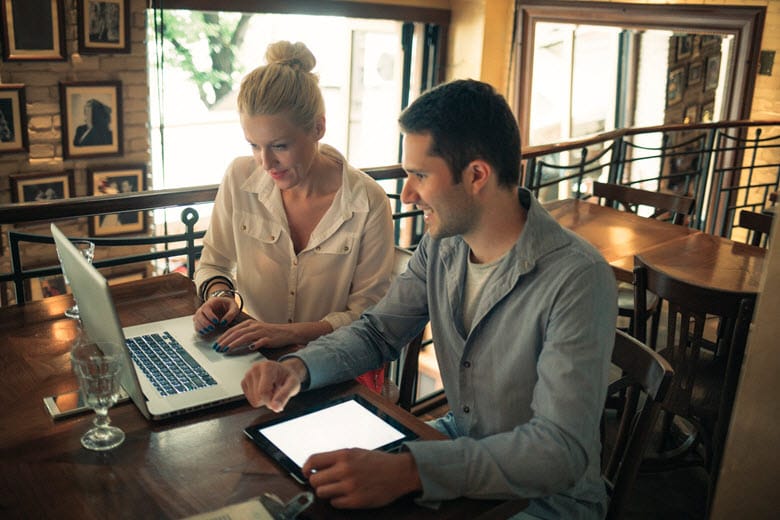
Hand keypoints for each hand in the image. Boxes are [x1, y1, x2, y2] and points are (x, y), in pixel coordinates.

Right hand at [193, 296, 239, 335]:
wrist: (224, 306)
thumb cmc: (229, 306)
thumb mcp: (234, 307)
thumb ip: (231, 314)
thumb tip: (223, 323)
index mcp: (211, 302)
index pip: (206, 308)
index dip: (210, 315)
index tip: (216, 321)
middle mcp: (203, 308)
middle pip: (199, 315)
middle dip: (204, 322)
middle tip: (212, 328)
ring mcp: (200, 314)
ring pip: (196, 320)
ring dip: (201, 327)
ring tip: (209, 330)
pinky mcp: (200, 320)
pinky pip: (196, 325)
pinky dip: (199, 329)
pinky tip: (205, 332)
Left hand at [211, 319, 298, 353]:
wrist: (286, 332)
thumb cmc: (270, 333)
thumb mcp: (255, 330)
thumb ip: (243, 333)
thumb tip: (230, 340)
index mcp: (249, 324)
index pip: (232, 330)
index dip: (223, 337)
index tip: (215, 344)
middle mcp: (254, 327)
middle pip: (236, 333)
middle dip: (225, 341)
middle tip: (217, 348)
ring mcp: (261, 332)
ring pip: (245, 337)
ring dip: (234, 343)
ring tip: (226, 349)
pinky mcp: (268, 338)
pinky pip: (260, 341)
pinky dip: (254, 344)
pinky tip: (249, 348)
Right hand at [241, 359, 305, 411]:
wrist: (283, 372)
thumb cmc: (288, 378)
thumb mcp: (293, 385)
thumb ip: (285, 395)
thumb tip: (275, 408)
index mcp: (267, 366)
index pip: (263, 392)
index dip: (271, 401)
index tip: (279, 400)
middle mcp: (255, 368)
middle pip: (258, 398)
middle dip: (269, 399)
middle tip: (276, 390)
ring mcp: (248, 375)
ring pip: (253, 400)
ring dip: (264, 399)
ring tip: (271, 388)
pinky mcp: (244, 382)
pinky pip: (250, 400)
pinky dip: (259, 398)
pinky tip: (264, 389)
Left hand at [303, 449, 421, 508]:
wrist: (399, 472)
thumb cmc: (378, 462)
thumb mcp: (355, 452)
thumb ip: (336, 458)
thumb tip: (315, 467)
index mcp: (343, 455)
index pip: (313, 461)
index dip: (305, 468)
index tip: (305, 472)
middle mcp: (344, 470)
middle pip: (314, 480)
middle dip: (317, 482)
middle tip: (324, 482)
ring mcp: (350, 486)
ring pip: (322, 493)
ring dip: (327, 492)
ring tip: (336, 488)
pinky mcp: (355, 501)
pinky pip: (335, 503)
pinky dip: (338, 500)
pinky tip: (346, 495)